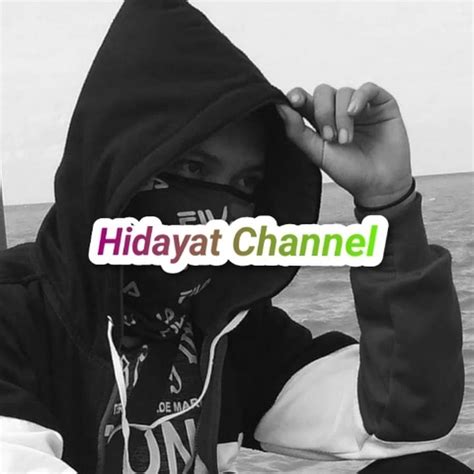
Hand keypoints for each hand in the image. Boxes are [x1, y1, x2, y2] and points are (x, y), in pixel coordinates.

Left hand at [276, 82, 412, 207]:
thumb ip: (297, 131)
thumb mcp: (317, 153)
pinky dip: (359, 97)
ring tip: (346, 139)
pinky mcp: (382, 104)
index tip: (294, 101)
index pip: (305, 99)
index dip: (298, 96)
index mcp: (320, 121)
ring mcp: (361, 106)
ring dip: (342, 116)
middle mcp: (339, 110)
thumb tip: (279, 107)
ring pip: (344, 92)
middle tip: (329, 137)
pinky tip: (355, 112)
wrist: (378, 184)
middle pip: (323, 93)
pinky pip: (368, 89)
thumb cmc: (348, 171)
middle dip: (323, 112)